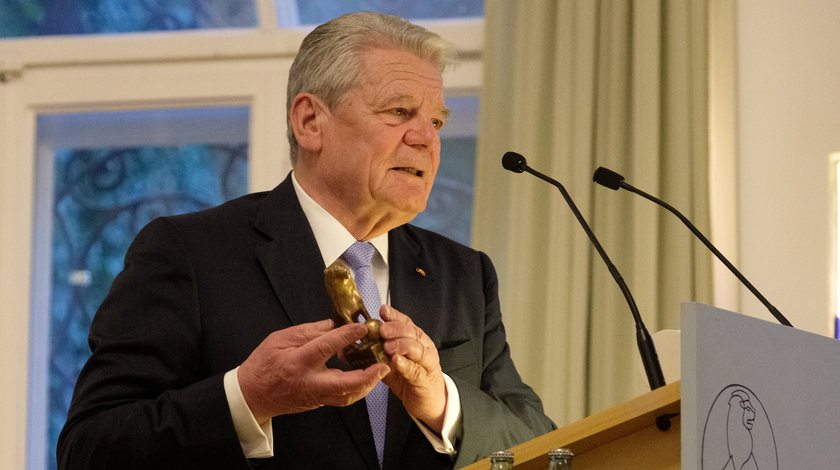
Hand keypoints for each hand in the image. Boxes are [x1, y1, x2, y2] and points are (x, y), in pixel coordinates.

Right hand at [238, 319, 390, 424]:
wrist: (251, 396)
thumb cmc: (262, 366)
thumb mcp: (279, 339)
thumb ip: (307, 331)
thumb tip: (331, 325)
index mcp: (297, 362)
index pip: (325, 347)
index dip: (346, 336)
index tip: (361, 327)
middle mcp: (309, 382)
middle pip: (345, 383)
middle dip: (368, 375)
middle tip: (383, 364)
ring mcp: (315, 396)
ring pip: (348, 396)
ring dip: (367, 384)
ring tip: (380, 370)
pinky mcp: (318, 402)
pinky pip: (342, 398)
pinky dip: (357, 389)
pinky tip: (365, 378)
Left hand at [379, 306, 446, 433]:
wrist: (429, 401)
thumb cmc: (411, 379)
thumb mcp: (392, 362)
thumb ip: (378, 353)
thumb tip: (355, 345)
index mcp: (416, 340)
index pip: (406, 323)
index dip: (395, 316)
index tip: (383, 310)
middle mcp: (424, 348)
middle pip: (413, 333)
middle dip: (397, 329)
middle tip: (382, 330)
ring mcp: (427, 363)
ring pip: (418, 349)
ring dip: (402, 345)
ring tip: (387, 345)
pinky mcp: (426, 380)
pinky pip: (416, 370)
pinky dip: (406, 365)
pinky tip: (396, 361)